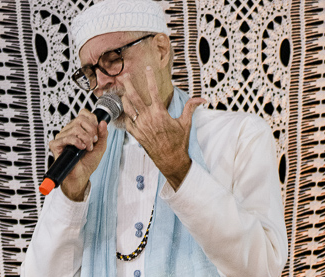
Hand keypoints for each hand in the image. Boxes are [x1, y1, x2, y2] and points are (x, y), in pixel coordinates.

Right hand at [48, 109, 108, 200]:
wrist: (82, 175)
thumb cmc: (88, 162)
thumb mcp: (100, 147)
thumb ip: (103, 134)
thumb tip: (103, 122)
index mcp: (78, 128)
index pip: (83, 113)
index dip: (92, 121)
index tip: (96, 133)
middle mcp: (69, 130)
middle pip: (80, 119)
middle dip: (91, 131)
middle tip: (93, 142)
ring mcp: (62, 136)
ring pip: (75, 128)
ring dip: (86, 139)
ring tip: (88, 148)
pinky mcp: (55, 144)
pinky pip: (67, 137)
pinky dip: (77, 142)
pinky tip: (81, 148)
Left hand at [123, 68, 205, 188]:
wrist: (171, 160)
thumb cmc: (178, 143)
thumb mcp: (186, 124)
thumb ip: (190, 108)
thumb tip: (202, 99)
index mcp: (159, 112)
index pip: (153, 90)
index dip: (150, 77)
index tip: (147, 68)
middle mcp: (148, 118)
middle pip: (134, 97)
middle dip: (128, 84)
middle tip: (124, 76)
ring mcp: (140, 127)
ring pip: (127, 108)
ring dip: (124, 98)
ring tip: (122, 92)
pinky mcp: (136, 135)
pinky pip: (127, 122)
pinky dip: (125, 116)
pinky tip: (125, 111)